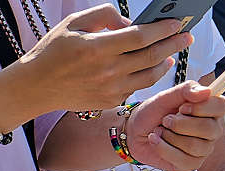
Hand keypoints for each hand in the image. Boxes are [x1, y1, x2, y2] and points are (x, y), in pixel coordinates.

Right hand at [17, 3, 192, 113]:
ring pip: (150, 76)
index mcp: (97, 47)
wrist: (37, 85)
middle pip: (151, 56)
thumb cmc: (54, 50)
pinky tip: (151, 67)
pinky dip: (148, 76)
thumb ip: (103, 15)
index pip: (140, 37)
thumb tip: (130, 22)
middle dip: (173, 44)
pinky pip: (137, 87)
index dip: (162, 29)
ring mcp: (111, 88)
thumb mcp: (73, 22)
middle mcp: (107, 70)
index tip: (177, 23)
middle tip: (187, 36)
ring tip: (171, 53)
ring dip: (165, 63)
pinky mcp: (112, 100)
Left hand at [126, 82, 224, 170]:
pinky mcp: (191, 164)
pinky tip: (156, 141)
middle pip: (209, 129)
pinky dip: (163, 148)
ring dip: (170, 136)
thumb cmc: (153, 113)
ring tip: (160, 131)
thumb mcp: (165, 96)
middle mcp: (211, 130)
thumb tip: (206, 91)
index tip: (183, 107)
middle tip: (165, 120)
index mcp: (208, 110)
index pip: (222, 105)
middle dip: (180, 124)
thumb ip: (185, 90)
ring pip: (195, 146)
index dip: (203, 107)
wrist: (134, 132)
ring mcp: (203, 149)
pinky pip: (182, 159)